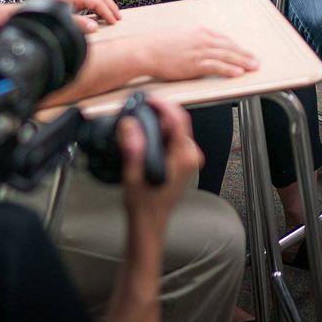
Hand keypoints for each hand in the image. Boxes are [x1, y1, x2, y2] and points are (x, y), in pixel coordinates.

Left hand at [52, 0, 121, 32]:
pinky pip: (91, 1)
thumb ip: (80, 24)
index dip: (107, 12)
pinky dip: (99, 7)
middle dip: (111, 7)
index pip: (97, 2)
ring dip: (106, 6)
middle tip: (118, 18)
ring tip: (113, 16)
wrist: (34, 16)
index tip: (113, 22)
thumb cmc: (46, 18)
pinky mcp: (73, 0)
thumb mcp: (64, 22)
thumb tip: (94, 26)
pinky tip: (101, 16)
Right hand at [118, 96, 202, 221]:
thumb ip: (133, 149)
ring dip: (157, 121)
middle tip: (138, 108)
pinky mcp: (184, 159)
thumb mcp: (133, 176)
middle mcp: (190, 155)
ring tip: (138, 120)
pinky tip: (145, 134)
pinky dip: (160, 131)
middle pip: (178, 121)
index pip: (178, 119)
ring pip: (175, 127)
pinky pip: (173, 136)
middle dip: (158, 112)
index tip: (147, 99)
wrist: (149, 221)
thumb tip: (131, 125)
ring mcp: (189, 157)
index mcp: (183, 157)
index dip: (162, 105)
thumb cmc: (144, 204)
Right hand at [135, 26, 259, 79]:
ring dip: (243, 62)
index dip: (237, 47)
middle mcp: (203, 40)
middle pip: (230, 47)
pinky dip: (229, 69)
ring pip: (227, 57)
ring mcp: (200, 51)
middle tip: (256, 61)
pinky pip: (217, 67)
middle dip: (245, 54)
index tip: (245, 53)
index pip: (224, 39)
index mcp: (200, 32)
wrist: (146, 50)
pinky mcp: (195, 64)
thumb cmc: (159, 45)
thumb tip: (203, 47)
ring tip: (253, 68)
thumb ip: (195, 40)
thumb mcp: (181, 37)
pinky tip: (238, 73)